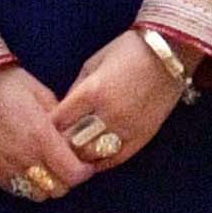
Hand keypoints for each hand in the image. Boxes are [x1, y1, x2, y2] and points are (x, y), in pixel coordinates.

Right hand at [0, 63, 102, 201]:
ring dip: (48, 184)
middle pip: (58, 189)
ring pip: (38, 194)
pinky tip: (30, 168)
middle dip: (68, 179)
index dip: (84, 171)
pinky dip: (28, 184)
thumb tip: (76, 139)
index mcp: (41, 137)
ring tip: (48, 167)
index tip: (86, 163)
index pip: (73, 174)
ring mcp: (4, 166)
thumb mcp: (45, 97)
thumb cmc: (10, 84)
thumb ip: (63, 123)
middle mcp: (23, 157)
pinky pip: (17, 189)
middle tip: (69, 164)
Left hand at [58, 33, 188, 172]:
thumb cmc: (127, 50)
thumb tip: (63, 113)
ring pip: (93, 155)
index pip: (59, 121)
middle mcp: (109, 113)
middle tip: (52, 147)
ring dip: (79, 156)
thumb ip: (76, 89)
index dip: (47, 127)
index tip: (41, 129)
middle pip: (73, 142)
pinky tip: (92, 160)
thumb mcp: (93, 63)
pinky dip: (101, 162)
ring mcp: (127, 127)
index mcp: (93, 91)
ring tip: (70, 155)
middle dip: (60, 145)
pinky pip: (116, 158)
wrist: (170, 51)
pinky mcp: (143, 136)